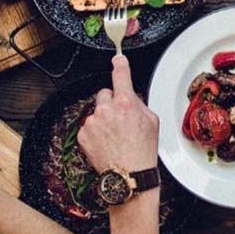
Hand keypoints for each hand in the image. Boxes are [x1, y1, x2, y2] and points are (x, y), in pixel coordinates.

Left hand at [79, 56, 158, 174]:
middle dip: (112, 102)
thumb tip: (130, 99)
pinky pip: (89, 126)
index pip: (121, 75)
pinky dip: (96, 132)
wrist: (128, 175)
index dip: (120, 64)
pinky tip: (106, 142)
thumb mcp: (152, 122)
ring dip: (103, 118)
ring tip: (114, 136)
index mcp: (125, 103)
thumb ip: (138, 104)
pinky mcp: (83, 134)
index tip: (118, 58)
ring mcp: (92, 122)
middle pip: (105, 94)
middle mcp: (106, 109)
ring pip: (97, 111)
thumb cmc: (143, 150)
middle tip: (121, 118)